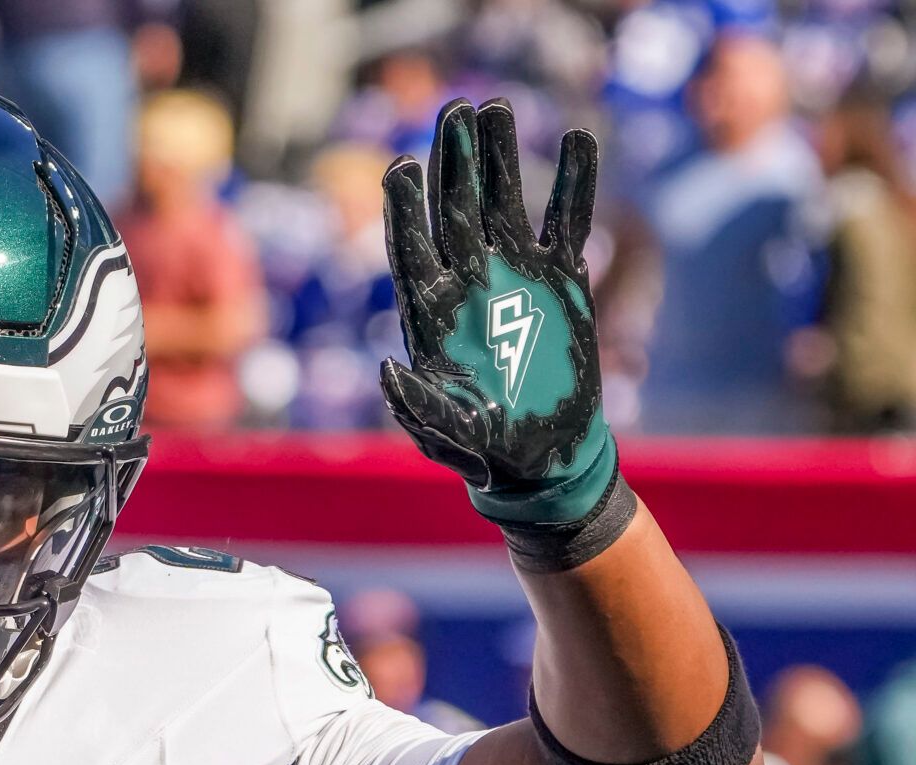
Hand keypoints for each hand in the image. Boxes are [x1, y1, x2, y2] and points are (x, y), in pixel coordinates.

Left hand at [380, 99, 614, 528]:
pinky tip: (579, 138)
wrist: (541, 455)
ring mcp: (514, 275)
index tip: (400, 169)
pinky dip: (576, 182)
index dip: (405, 209)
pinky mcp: (560, 279)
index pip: (411, 250)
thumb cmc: (483, 449)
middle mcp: (469, 283)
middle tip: (452, 110)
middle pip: (454, 210)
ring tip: (495, 105)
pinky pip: (568, 221)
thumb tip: (389, 372)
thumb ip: (418, 406)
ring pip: (505, 201)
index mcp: (432, 314)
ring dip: (500, 156)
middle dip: (452, 162)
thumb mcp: (447, 433)